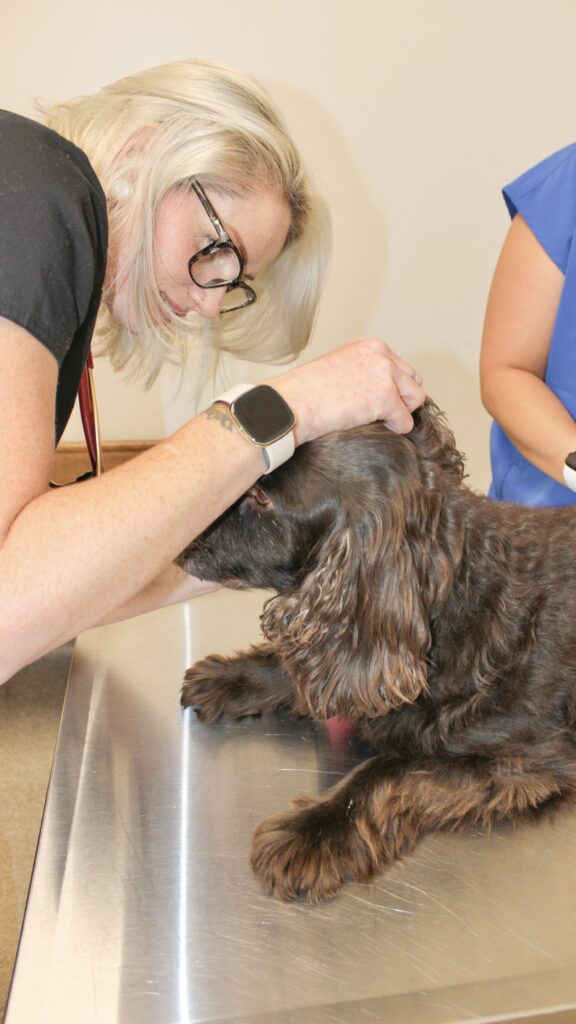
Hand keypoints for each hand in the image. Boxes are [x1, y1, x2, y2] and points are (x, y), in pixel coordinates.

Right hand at [269, 337, 424, 443]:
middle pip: (413, 381)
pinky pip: (405, 420)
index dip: (394, 388)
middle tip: (379, 414)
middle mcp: (380, 354)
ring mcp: (384, 374)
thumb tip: (377, 392)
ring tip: (377, 421)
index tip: (378, 402)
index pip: (401, 367)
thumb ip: (363, 372)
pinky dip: (395, 429)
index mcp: (369, 346)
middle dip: (401, 400)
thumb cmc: (305, 392)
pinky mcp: (385, 397)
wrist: (292, 403)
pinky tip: (373, 428)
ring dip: (400, 413)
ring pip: (415, 399)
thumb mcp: (338, 368)